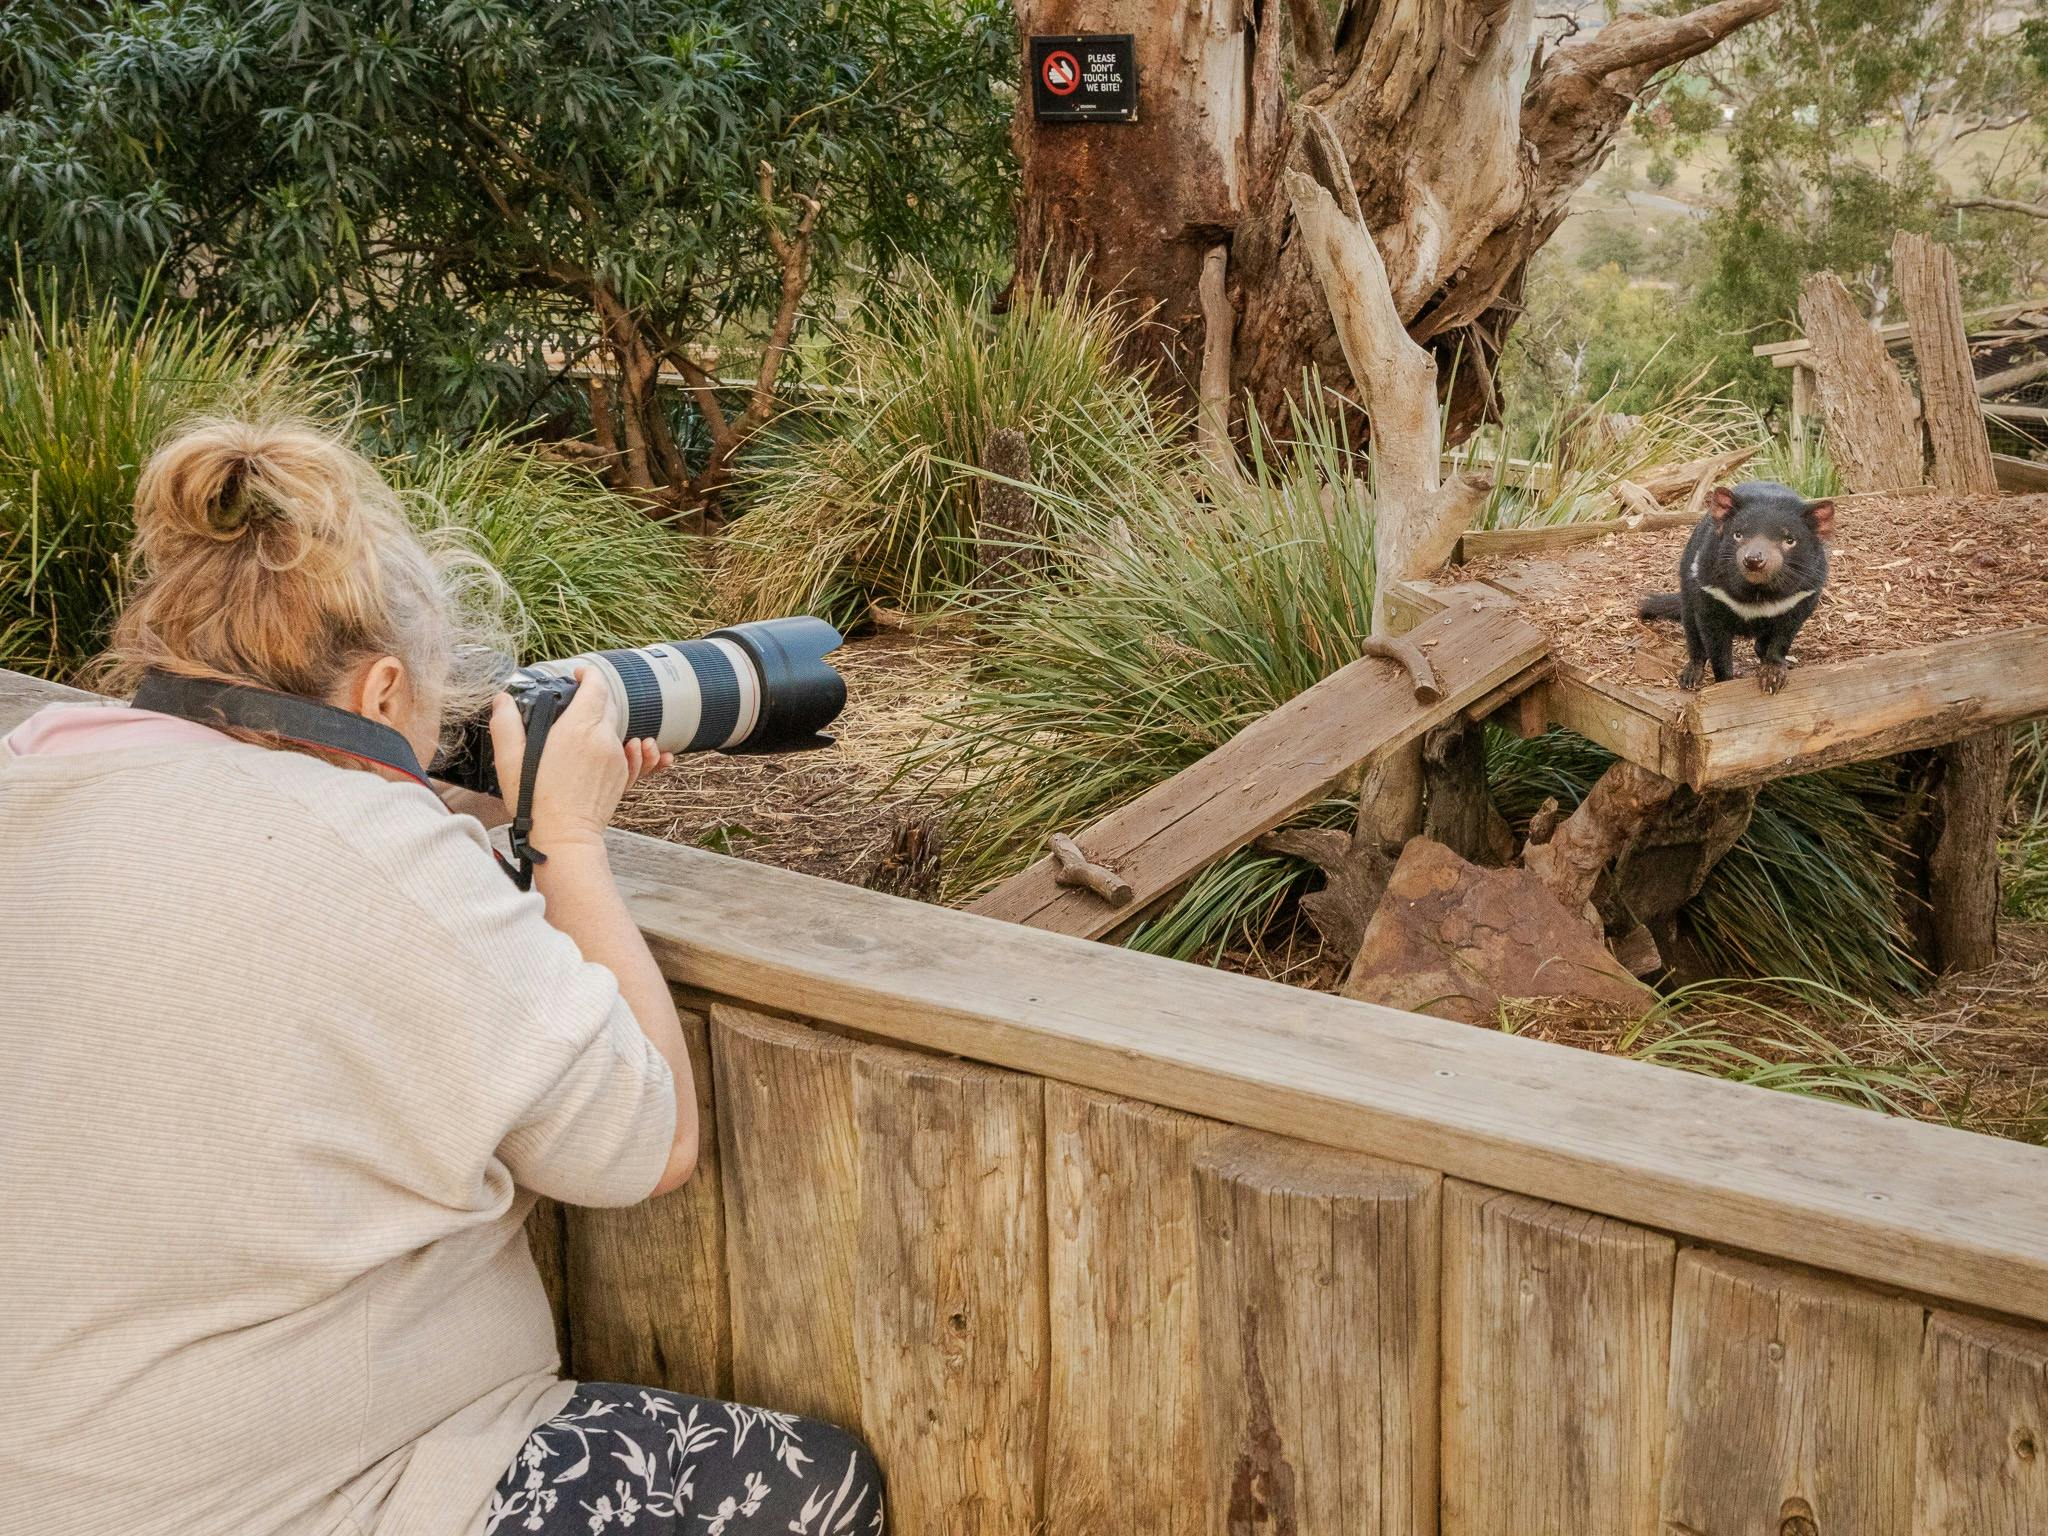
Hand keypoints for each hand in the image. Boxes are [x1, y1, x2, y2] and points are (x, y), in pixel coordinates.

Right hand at [487, 668, 673, 849]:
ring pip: (615, 727)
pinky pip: (621, 750)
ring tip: (576, 733)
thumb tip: (501, 699)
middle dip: (592, 698)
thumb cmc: (536, 801)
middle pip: (608, 704)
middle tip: (571, 705)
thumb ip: (505, 723)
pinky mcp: (623, 775)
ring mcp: (617, 758)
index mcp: (580, 728)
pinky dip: (608, 744)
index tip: (577, 675)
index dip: (588, 674)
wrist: (566, 838)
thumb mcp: (509, 760)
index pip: (597, 685)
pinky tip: (590, 755)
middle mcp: (604, 738)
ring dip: (599, 722)